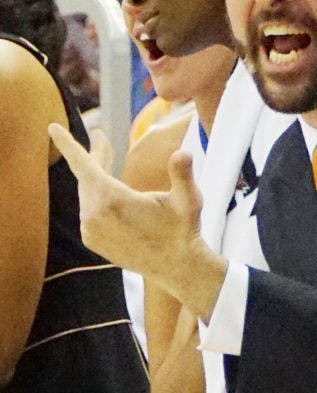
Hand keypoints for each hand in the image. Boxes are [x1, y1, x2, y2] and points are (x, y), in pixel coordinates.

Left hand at [48, 124, 220, 316]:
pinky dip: (97, 198)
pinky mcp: (91, 240)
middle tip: (101, 138)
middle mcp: (93, 215)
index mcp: (111, 199)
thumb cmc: (183, 229)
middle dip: (96, 157)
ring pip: (88, 193)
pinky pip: (89, 210)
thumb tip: (183, 153)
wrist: (176, 266)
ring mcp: (89, 230)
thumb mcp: (189, 198)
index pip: (83, 164)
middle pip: (87, 177)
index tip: (50, 126)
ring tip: (106, 160)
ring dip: (97, 177)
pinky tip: (113, 196)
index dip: (67, 143)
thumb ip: (182, 173)